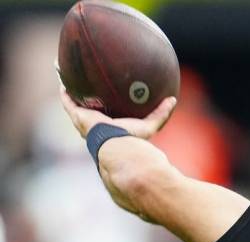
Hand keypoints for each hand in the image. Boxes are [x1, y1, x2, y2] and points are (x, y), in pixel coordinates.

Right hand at [59, 85, 176, 139]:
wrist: (117, 147)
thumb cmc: (134, 140)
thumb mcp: (151, 125)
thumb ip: (161, 113)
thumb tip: (173, 100)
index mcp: (110, 127)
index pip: (107, 114)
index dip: (105, 105)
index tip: (105, 94)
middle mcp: (94, 125)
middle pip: (87, 108)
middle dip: (86, 97)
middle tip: (86, 83)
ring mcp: (84, 121)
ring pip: (74, 102)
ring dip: (70, 89)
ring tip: (67, 74)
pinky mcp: (77, 116)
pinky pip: (67, 100)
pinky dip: (64, 87)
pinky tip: (62, 73)